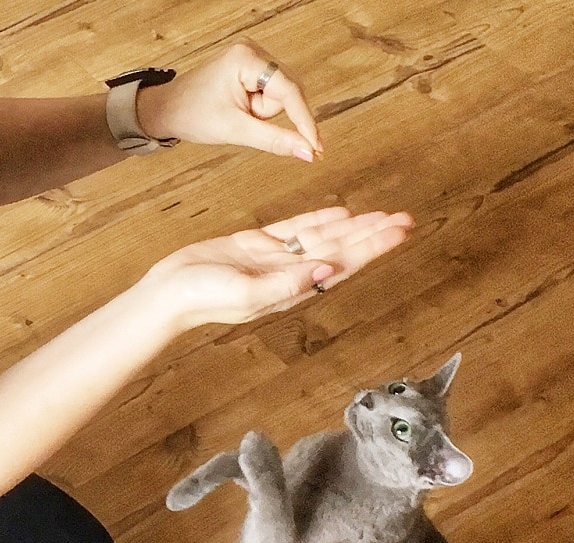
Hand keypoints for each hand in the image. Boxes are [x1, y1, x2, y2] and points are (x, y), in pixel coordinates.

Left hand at [136, 40, 322, 160]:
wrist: (169, 109)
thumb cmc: (194, 115)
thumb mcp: (236, 131)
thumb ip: (275, 141)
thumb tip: (308, 153)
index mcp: (246, 58)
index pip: (289, 91)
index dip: (305, 121)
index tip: (317, 147)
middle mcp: (253, 50)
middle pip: (288, 92)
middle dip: (271, 115)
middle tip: (247, 123)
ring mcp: (253, 57)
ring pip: (282, 96)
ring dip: (265, 113)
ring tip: (238, 115)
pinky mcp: (252, 68)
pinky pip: (273, 93)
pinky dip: (262, 109)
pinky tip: (244, 111)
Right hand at [141, 207, 414, 330]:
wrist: (168, 294)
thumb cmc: (201, 298)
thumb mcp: (245, 294)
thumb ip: (286, 284)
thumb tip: (326, 271)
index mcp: (293, 288)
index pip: (344, 264)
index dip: (373, 247)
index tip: (399, 233)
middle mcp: (292, 274)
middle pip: (343, 249)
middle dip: (375, 234)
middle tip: (405, 219)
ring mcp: (276, 259)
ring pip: (325, 237)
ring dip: (354, 226)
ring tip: (383, 215)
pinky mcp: (258, 246)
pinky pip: (297, 229)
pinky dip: (320, 220)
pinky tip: (339, 214)